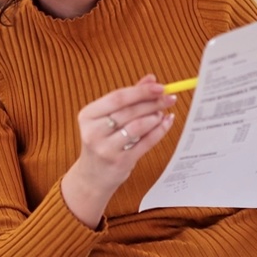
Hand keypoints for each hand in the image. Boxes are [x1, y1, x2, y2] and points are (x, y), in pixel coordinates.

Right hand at [62, 75, 176, 226]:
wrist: (92, 177)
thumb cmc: (102, 141)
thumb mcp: (107, 118)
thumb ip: (129, 97)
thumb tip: (151, 79)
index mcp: (88, 116)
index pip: (117, 98)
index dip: (141, 91)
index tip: (159, 86)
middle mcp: (94, 132)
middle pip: (129, 111)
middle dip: (152, 103)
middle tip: (169, 98)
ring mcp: (106, 149)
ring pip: (137, 127)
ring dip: (155, 117)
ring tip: (162, 113)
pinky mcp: (121, 162)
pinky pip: (146, 143)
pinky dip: (159, 131)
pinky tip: (166, 123)